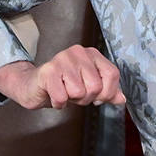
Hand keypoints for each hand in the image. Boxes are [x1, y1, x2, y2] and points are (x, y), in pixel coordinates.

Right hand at [0, 45, 125, 109]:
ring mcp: (62, 60)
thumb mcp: (89, 87)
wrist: (33, 86)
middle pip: (96, 86)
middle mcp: (78, 52)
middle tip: (74, 94)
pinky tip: (53, 95)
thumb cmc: (64, 85)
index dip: (107, 92)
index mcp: (91, 54)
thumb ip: (107, 92)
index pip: (112, 74)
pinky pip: (62, 98)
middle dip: (86, 98)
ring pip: (79, 93)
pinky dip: (58, 103)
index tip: (97, 97)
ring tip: (64, 92)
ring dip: (71, 100)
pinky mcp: (47, 71)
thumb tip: (122, 99)